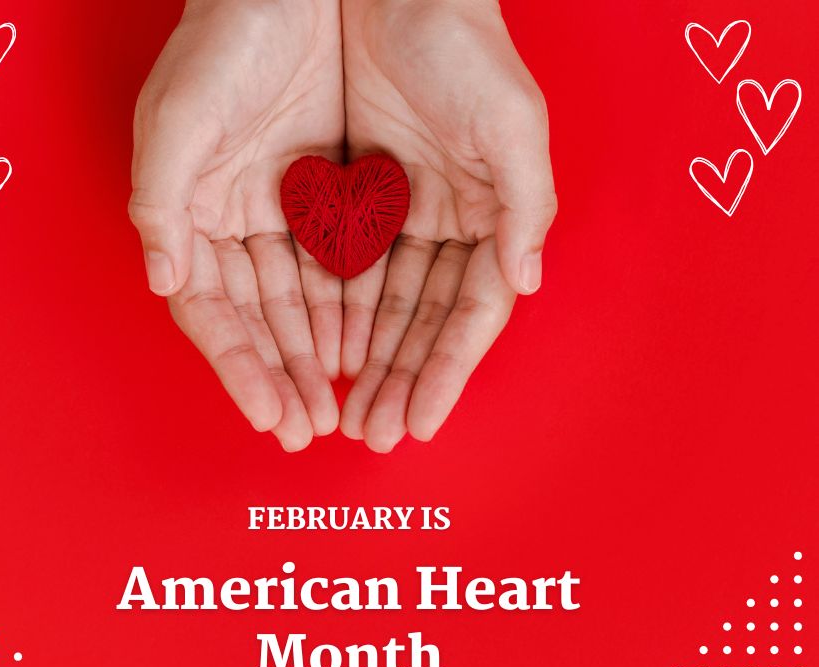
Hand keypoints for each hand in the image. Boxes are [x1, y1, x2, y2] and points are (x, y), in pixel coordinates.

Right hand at [128, 0, 342, 450]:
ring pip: (300, 302)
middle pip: (258, 319)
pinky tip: (361, 350)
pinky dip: (348, 309)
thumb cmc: (222, 43)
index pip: (211, 310)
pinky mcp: (326, 196)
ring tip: (339, 408)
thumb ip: (163, 203)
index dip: (238, 366)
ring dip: (316, 356)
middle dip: (282, 377)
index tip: (269, 416)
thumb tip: (160, 282)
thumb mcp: (180, 118)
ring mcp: (281, 213)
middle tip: (307, 431)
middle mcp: (233, 223)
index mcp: (190, 215)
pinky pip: (339, 266)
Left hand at [339, 0, 556, 451]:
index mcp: (494, 218)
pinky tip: (324, 355)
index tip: (421, 424)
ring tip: (345, 415)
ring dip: (367, 362)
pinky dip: (336, 314)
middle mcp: (451, 226)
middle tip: (374, 436)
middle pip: (423, 323)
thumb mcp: (512, 122)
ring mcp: (403, 216)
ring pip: (383, 307)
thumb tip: (526, 283)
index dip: (446, 372)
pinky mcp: (359, 199)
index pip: (470, 315)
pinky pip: (344, 269)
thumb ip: (526, 207)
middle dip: (401, 382)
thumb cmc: (465, 46)